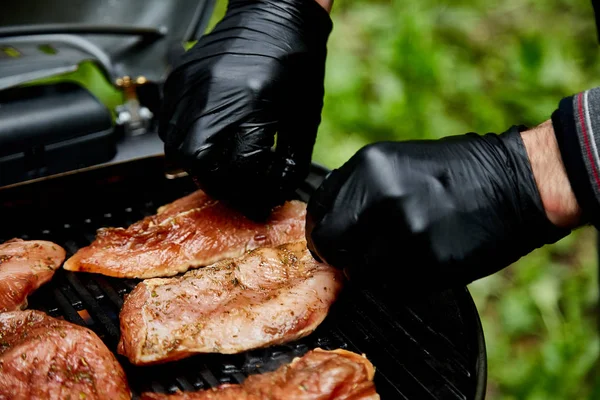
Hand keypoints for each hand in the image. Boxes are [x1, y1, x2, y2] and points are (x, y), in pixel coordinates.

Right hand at [159, 0, 332, 219]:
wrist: (275, 16)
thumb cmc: (296, 63)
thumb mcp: (303, 118)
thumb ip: (288, 161)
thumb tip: (273, 194)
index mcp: (255, 104)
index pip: (240, 168)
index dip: (250, 193)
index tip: (257, 201)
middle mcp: (216, 94)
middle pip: (198, 163)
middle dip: (216, 185)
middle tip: (233, 188)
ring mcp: (191, 85)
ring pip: (175, 148)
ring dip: (197, 166)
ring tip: (219, 165)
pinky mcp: (178, 79)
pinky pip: (168, 124)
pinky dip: (185, 141)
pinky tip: (206, 140)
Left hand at [305, 124, 578, 291]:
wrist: (519, 183)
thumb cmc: (459, 172)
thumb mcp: (397, 162)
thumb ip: (359, 189)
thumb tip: (331, 219)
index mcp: (370, 166)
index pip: (319, 209)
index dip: (322, 229)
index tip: (330, 239)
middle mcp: (381, 197)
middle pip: (331, 245)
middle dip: (340, 255)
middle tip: (356, 256)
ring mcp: (405, 232)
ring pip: (363, 271)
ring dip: (376, 270)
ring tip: (403, 252)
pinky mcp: (430, 263)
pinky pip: (396, 287)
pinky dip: (403, 282)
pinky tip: (424, 259)